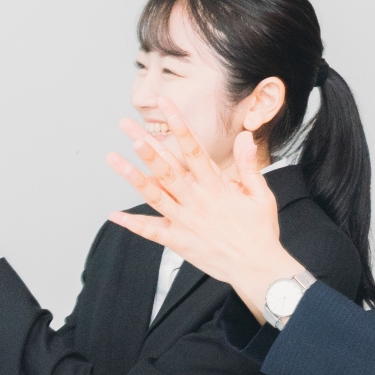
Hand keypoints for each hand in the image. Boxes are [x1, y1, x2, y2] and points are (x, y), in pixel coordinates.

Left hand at [105, 96, 304, 318]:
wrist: (257, 268)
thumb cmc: (260, 230)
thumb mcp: (261, 194)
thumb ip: (249, 165)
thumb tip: (245, 136)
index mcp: (216, 186)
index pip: (194, 149)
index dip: (179, 126)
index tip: (166, 106)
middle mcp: (197, 201)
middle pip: (167, 168)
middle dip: (146, 146)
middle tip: (127, 127)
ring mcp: (185, 222)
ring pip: (153, 195)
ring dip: (132, 176)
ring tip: (113, 158)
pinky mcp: (178, 241)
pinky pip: (151, 232)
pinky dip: (132, 224)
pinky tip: (114, 215)